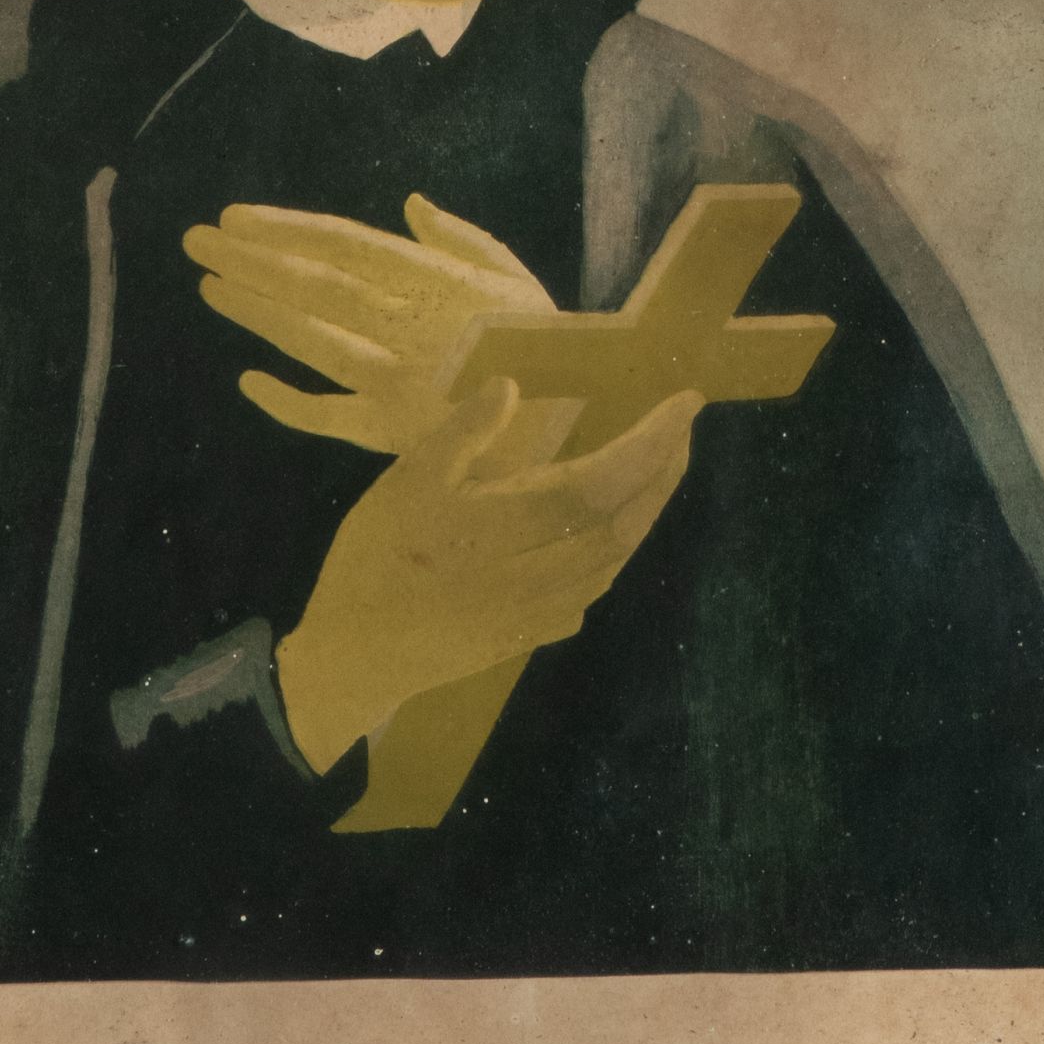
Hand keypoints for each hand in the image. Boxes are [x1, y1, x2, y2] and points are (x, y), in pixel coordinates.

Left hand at [186, 191, 555, 456]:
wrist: (577, 422)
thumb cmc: (543, 343)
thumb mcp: (513, 277)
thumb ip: (461, 239)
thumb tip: (410, 204)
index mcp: (435, 281)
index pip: (344, 246)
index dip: (285, 230)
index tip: (234, 218)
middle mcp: (408, 325)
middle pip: (314, 287)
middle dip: (251, 261)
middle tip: (196, 241)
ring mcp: (396, 380)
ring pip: (312, 341)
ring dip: (256, 313)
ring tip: (209, 286)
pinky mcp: (393, 431)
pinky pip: (329, 416)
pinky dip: (286, 401)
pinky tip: (247, 379)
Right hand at [275, 374, 699, 778]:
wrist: (357, 657)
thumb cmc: (375, 560)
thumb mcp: (403, 483)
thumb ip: (461, 433)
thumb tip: (511, 385)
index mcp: (507, 527)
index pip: (602, 481)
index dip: (651, 443)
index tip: (686, 402)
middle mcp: (539, 572)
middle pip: (623, 523)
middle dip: (663, 471)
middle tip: (684, 427)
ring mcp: (542, 610)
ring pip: (616, 558)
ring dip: (648, 510)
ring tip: (663, 467)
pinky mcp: (535, 633)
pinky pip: (596, 586)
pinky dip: (619, 549)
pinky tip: (617, 530)